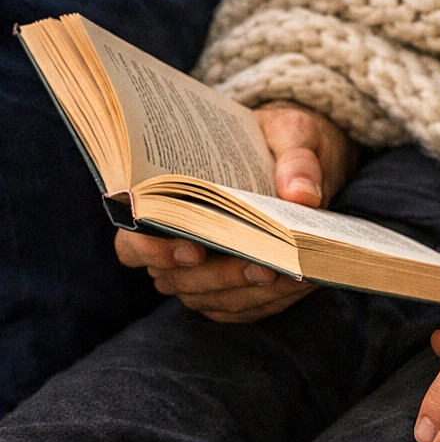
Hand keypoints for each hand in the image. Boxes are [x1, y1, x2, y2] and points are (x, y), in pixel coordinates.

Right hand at [115, 101, 353, 322]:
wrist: (300, 161)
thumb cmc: (281, 140)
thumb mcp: (292, 133)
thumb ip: (296, 159)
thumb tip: (302, 195)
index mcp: (165, 200)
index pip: (134, 241)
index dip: (153, 251)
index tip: (191, 250)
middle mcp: (174, 242)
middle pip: (180, 279)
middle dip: (223, 277)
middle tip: (265, 268)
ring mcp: (202, 271)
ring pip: (212, 299)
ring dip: (252, 292)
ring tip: (294, 275)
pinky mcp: (232, 289)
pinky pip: (243, 308)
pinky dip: (273, 300)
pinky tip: (303, 284)